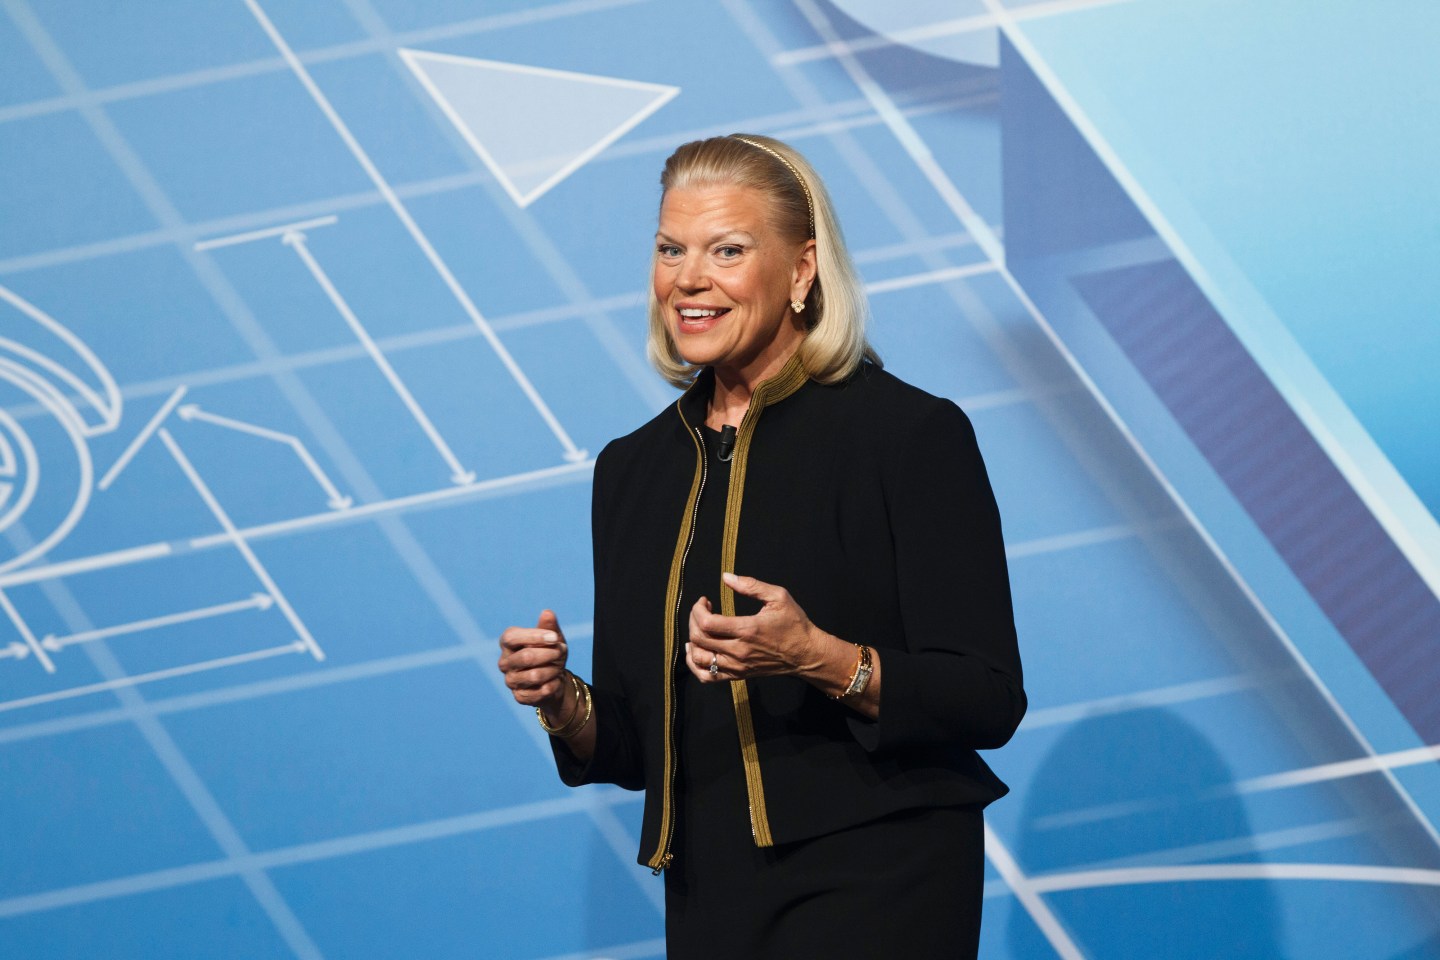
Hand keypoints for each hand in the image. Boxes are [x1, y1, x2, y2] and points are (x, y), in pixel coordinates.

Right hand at [498, 610, 569, 714]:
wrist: (555, 679)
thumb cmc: (550, 653)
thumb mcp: (553, 638)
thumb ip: (549, 626)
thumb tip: (547, 613)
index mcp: (508, 643)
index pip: (512, 637)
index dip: (534, 636)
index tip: (554, 638)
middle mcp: (504, 662)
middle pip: (526, 657)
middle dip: (550, 654)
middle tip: (561, 651)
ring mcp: (510, 681)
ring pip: (535, 675)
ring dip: (554, 670)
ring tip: (558, 667)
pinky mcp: (519, 697)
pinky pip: (541, 691)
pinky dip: (554, 684)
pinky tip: (555, 681)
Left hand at [685, 572, 830, 682]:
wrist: (806, 654)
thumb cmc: (794, 624)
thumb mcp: (778, 597)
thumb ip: (751, 585)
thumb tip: (726, 577)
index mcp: (747, 629)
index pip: (707, 623)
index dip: (697, 609)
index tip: (704, 601)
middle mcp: (739, 650)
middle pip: (699, 638)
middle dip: (693, 620)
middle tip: (701, 611)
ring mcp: (737, 665)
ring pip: (699, 658)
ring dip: (692, 641)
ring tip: (698, 629)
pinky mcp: (738, 674)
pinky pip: (707, 676)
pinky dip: (695, 665)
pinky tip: (696, 652)